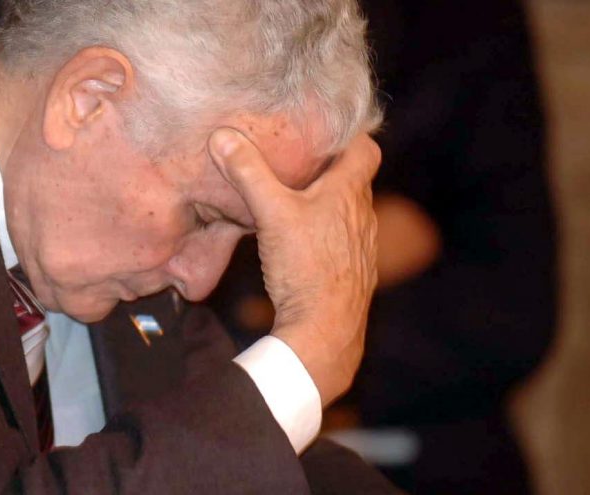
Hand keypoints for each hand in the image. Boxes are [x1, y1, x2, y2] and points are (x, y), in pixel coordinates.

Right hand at [208, 130, 380, 405]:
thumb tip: (223, 137)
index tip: (324, 128)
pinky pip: (341, 239)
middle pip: (353, 179)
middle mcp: (363, 215)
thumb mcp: (271, 213)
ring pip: (346, 211)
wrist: (325, 329)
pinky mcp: (352, 270)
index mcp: (350, 192)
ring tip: (294, 197)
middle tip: (297, 159)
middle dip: (327, 168)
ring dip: (325, 202)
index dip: (349, 135)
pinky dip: (323, 231)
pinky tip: (299, 241)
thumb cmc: (306, 266)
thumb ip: (248, 173)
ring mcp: (361, 245)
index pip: (366, 149)